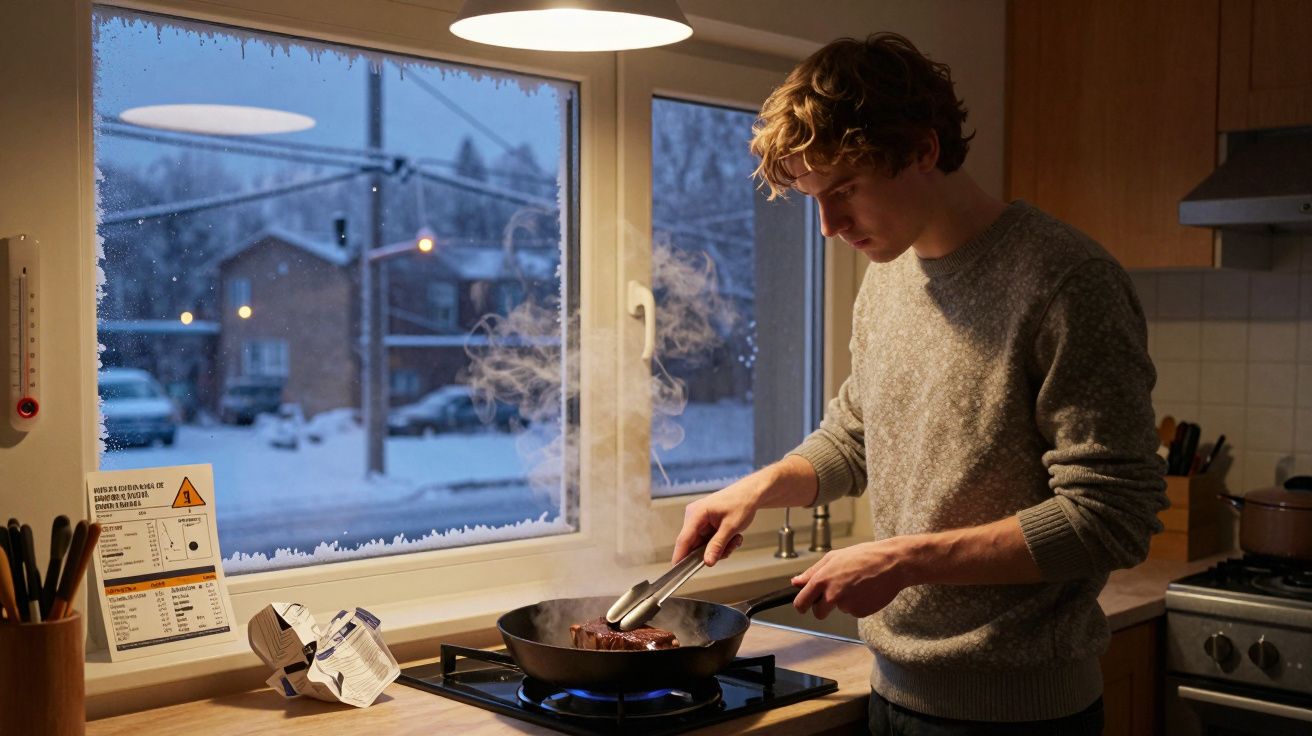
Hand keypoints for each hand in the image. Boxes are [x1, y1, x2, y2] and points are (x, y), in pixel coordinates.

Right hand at [672, 472, 769, 565]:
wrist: (751, 493)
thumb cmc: (741, 503)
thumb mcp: (730, 528)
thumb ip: (717, 546)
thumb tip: (707, 562)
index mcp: (696, 513)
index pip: (684, 539)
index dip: (680, 556)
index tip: (678, 570)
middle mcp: (694, 516)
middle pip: (695, 544)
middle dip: (712, 551)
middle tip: (729, 549)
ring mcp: (699, 520)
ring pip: (703, 545)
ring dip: (719, 547)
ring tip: (734, 540)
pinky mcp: (705, 523)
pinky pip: (708, 540)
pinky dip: (721, 542)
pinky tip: (733, 537)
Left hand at [791, 538, 920, 618]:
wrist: (892, 563)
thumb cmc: (864, 556)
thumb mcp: (834, 557)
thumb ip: (812, 571)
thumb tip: (796, 582)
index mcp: (822, 579)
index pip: (801, 602)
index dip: (801, 606)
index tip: (803, 606)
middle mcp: (832, 595)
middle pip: (819, 613)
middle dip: (824, 608)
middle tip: (836, 594)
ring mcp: (847, 605)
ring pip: (840, 609)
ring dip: (845, 601)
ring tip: (858, 584)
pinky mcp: (860, 612)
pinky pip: (854, 611)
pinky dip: (858, 603)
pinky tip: (867, 590)